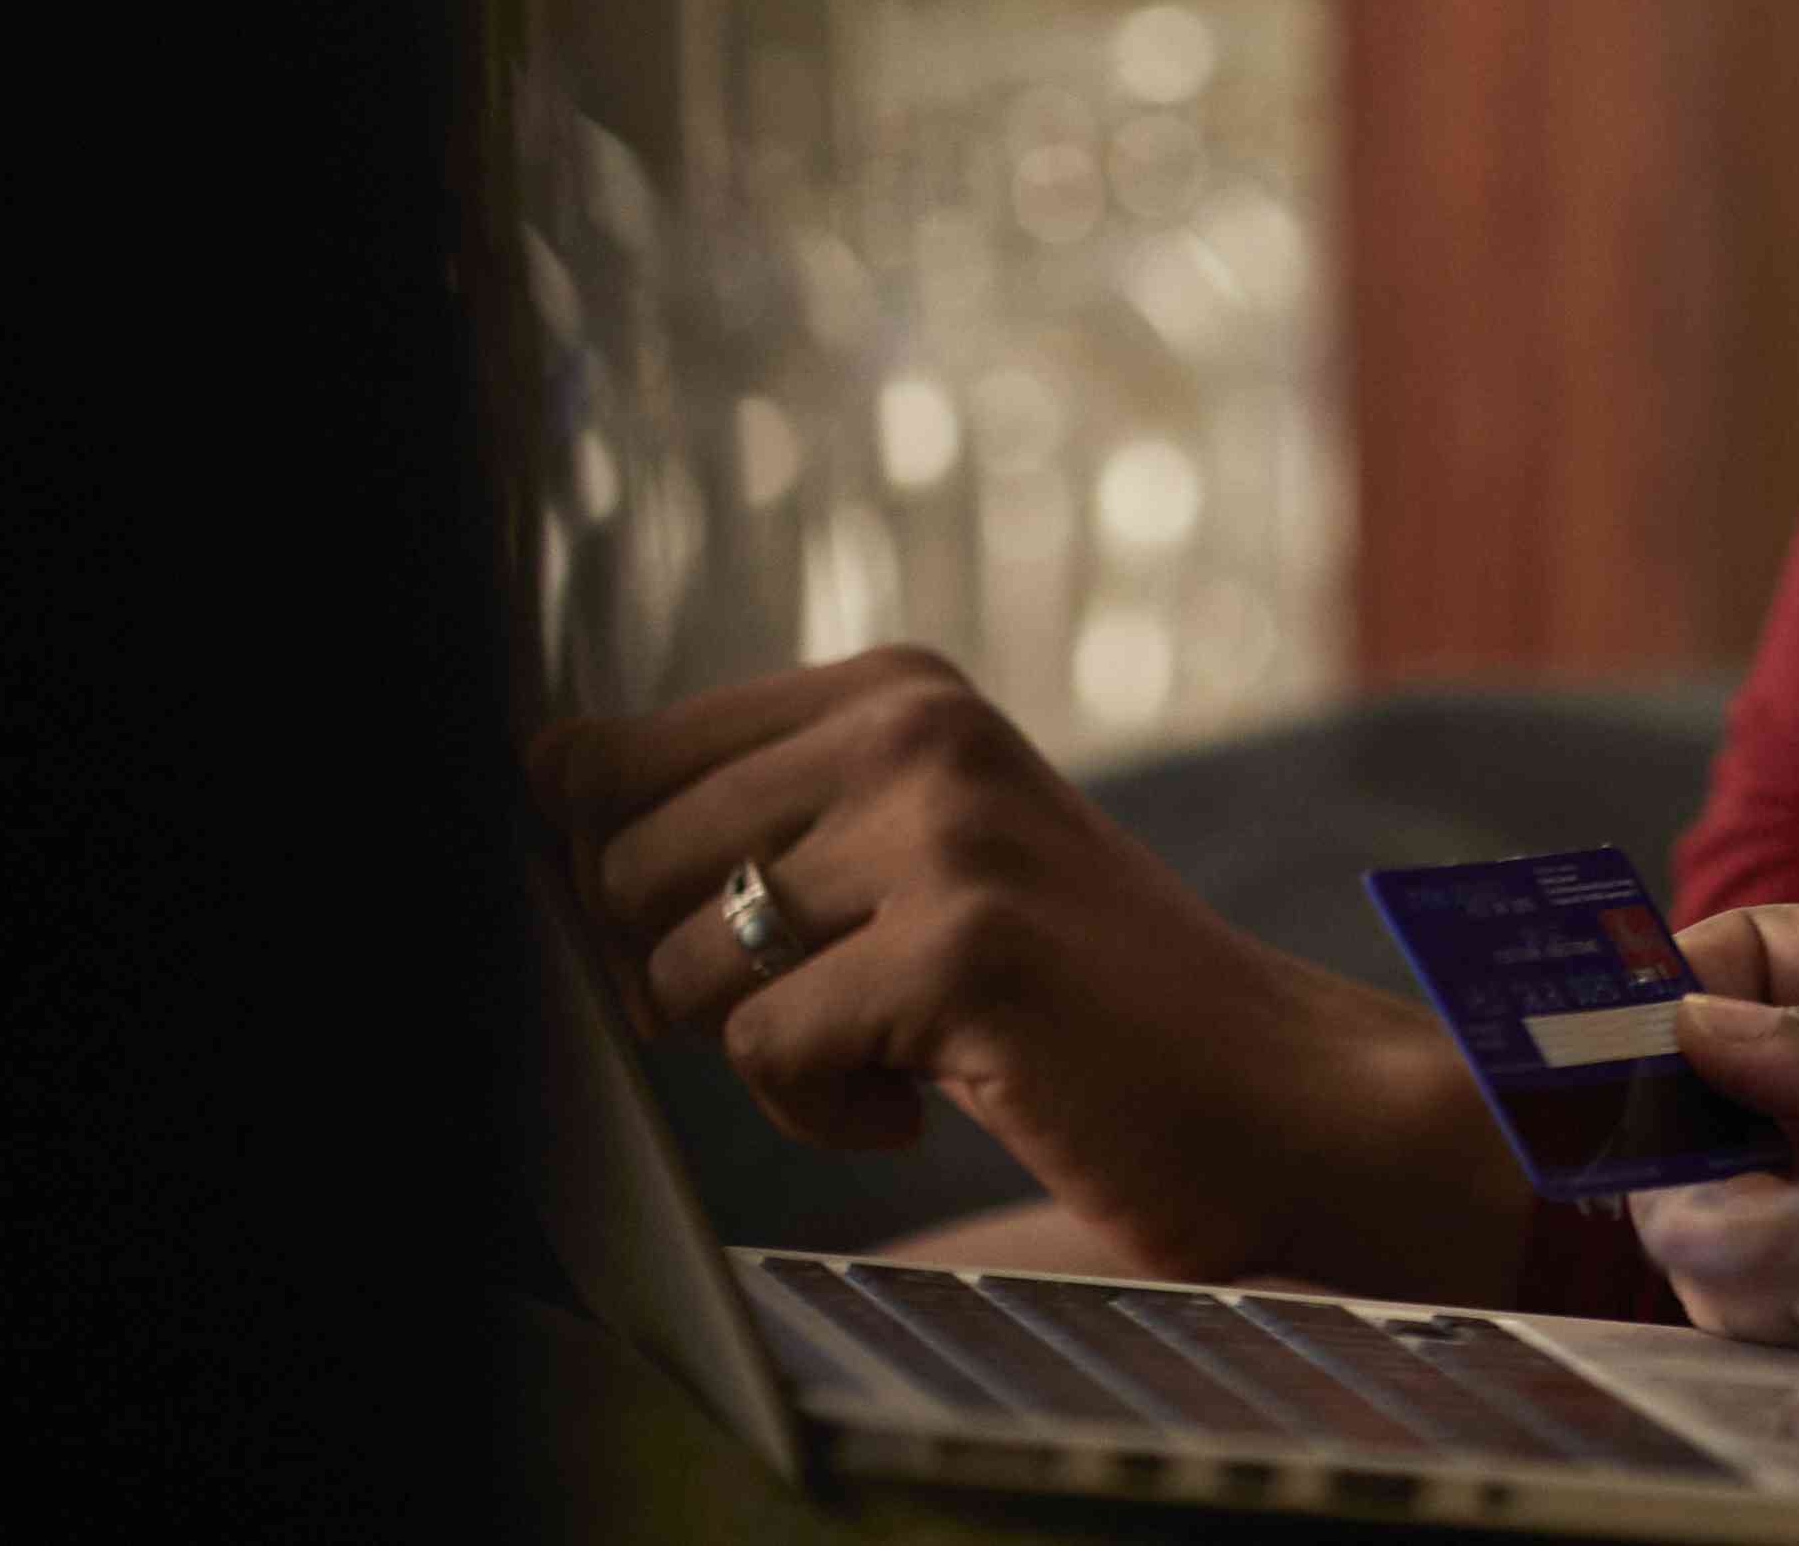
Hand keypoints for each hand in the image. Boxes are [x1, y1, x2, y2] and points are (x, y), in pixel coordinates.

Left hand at [531, 650, 1513, 1297]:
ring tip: (907, 1049)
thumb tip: (529, 767)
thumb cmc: (1071, 995)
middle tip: (844, 1008)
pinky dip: (832, 1112)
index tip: (744, 945)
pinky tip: (937, 1097)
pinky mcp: (962, 947)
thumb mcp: (910, 860)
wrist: (1270, 1088)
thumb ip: (736, 812)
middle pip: (622, 869)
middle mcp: (915, 725)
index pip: (609, 759)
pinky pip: (764, 1053)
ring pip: (677, 967)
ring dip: (771, 1051)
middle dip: (690, 977)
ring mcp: (942, 828)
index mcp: (896, 685)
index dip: (625, 889)